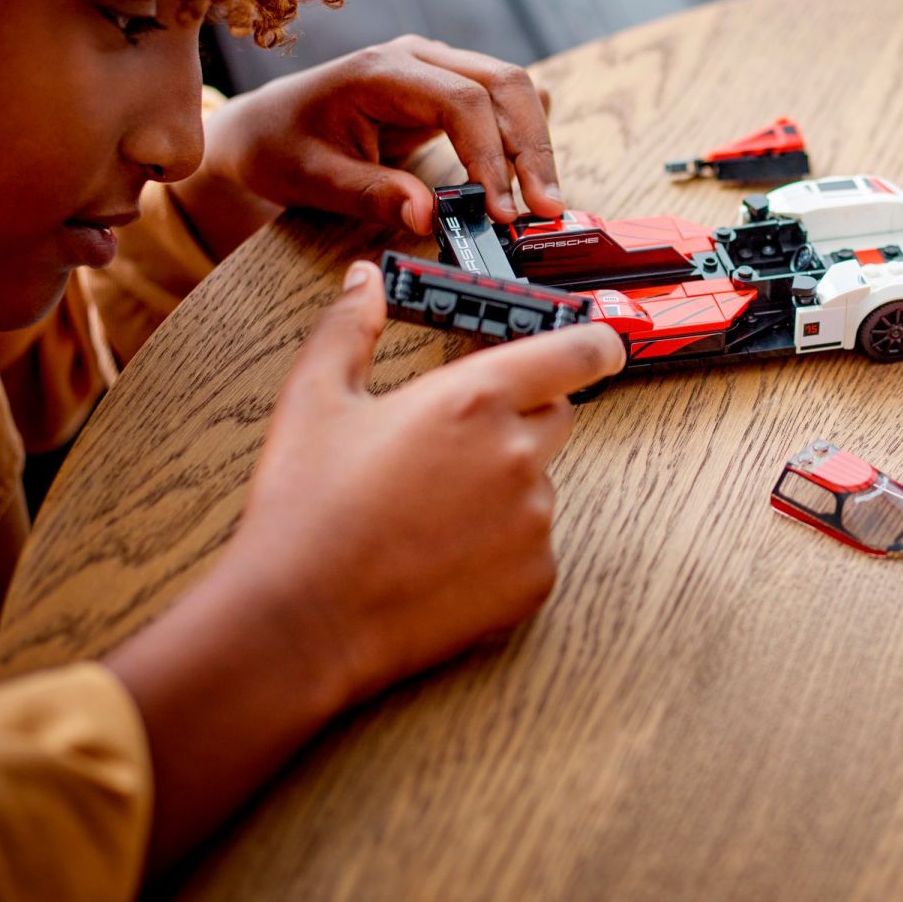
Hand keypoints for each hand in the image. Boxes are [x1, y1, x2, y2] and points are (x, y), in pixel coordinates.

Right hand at [106, 260, 624, 868]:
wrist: (300, 620)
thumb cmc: (305, 510)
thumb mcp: (314, 400)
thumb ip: (349, 328)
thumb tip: (364, 280)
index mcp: (475, 399)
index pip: (577, 353)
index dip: (595, 343)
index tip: (602, 343)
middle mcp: (519, 454)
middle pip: (555, 416)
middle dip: (519, 418)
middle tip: (454, 445)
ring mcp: (533, 520)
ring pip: (539, 484)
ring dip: (505, 487)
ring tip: (428, 513)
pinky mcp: (534, 578)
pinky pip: (533, 545)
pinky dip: (502, 547)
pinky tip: (441, 556)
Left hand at [184, 35, 561, 252]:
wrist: (263, 126)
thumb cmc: (281, 147)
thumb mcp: (313, 178)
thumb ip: (371, 195)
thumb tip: (429, 218)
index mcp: (382, 70)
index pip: (461, 101)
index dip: (490, 155)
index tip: (500, 210)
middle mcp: (418, 57)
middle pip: (503, 83)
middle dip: (532, 147)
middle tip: (546, 207)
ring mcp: (436, 66)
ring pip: (513, 88)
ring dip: (535, 143)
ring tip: (544, 200)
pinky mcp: (448, 88)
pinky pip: (502, 99)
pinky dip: (526, 130)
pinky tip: (539, 162)